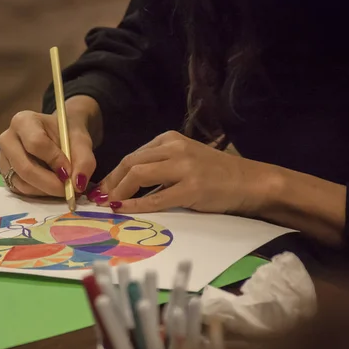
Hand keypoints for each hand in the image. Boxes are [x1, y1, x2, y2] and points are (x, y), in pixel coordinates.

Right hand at [0, 104, 96, 196]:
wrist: (59, 135)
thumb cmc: (67, 134)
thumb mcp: (81, 141)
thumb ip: (84, 160)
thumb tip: (78, 184)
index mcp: (24, 121)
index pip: (36, 144)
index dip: (55, 160)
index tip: (70, 171)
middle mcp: (7, 139)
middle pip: (25, 167)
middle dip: (50, 183)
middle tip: (69, 190)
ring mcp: (3, 158)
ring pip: (22, 183)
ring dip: (46, 191)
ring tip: (63, 187)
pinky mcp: (6, 174)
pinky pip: (21, 190)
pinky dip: (39, 193)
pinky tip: (52, 186)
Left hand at [93, 131, 268, 214]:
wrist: (249, 181)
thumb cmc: (215, 174)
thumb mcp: (183, 159)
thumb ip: (158, 165)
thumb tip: (125, 184)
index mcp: (169, 139)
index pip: (132, 156)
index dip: (112, 174)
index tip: (101, 190)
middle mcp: (175, 148)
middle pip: (131, 163)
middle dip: (111, 183)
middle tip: (99, 200)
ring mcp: (184, 167)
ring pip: (139, 174)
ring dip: (119, 191)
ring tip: (109, 206)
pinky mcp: (192, 188)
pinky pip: (156, 198)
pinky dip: (136, 204)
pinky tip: (125, 209)